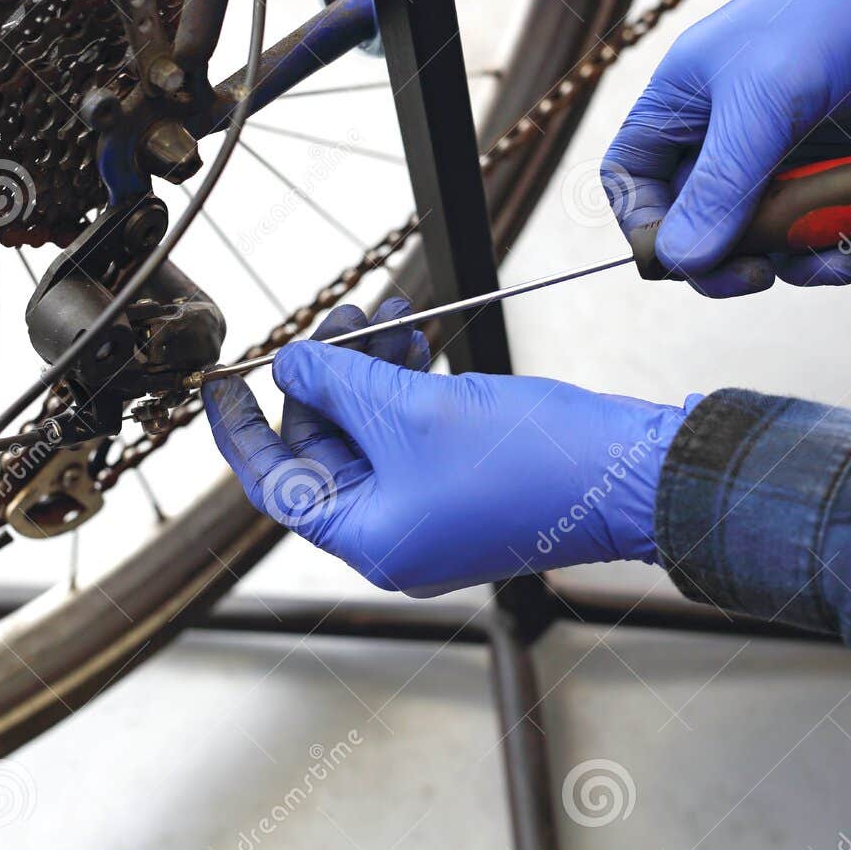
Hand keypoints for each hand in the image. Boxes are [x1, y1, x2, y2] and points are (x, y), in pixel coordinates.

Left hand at [203, 299, 693, 595]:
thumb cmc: (532, 462)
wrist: (630, 474)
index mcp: (369, 538)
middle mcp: (394, 532)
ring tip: (388, 311)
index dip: (242, 428)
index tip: (220, 381)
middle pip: (324, 446)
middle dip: (327, 375)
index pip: (274, 483)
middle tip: (339, 317)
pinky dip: (407, 381)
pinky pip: (412, 428)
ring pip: (371, 428)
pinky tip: (419, 336)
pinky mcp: (464, 480)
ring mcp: (431, 508)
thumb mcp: (413, 411)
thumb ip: (338, 381)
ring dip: (372, 367)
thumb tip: (291, 361)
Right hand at [604, 0, 850, 296]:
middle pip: (696, 222)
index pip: (632, 180)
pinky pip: (817, 220)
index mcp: (683, 98)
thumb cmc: (843, 11)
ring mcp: (779, 145)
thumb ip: (723, 185)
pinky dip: (842, 232)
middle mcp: (722, 126)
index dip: (648, 227)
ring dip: (801, 252)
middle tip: (767, 275)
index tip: (689, 259)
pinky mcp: (832, 157)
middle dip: (733, 256)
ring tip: (844, 250)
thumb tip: (682, 262)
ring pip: (764, 232)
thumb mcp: (770, 100)